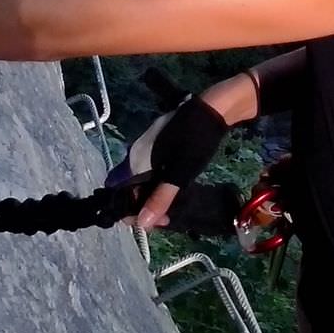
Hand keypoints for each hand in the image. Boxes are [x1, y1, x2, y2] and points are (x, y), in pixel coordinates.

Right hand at [106, 95, 230, 228]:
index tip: (146, 223)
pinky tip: (173, 193)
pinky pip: (154, 170)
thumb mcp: (179, 173)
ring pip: (144, 179)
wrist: (215, 108)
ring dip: (153, 196)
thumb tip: (142, 224)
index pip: (118, 190)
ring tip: (170, 212)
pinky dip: (160, 184)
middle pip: (131, 186)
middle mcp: (136, 154)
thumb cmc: (195, 140)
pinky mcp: (161, 146)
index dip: (128, 209)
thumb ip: (161, 198)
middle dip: (144, 206)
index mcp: (135, 159)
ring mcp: (149, 148)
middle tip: (164, 221)